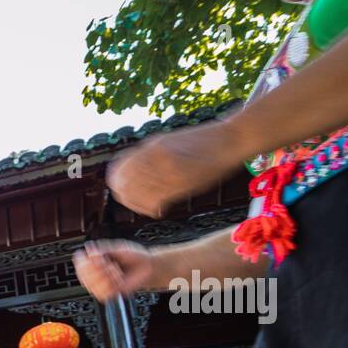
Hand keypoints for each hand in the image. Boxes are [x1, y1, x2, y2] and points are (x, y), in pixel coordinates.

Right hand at [72, 240, 157, 302]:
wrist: (148, 266)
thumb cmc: (134, 256)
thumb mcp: (116, 248)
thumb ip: (101, 251)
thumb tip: (89, 252)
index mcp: (95, 264)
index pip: (80, 267)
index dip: (82, 263)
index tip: (87, 256)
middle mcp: (97, 276)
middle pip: (85, 277)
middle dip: (95, 268)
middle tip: (106, 261)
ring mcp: (104, 286)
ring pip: (94, 285)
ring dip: (106, 275)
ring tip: (115, 268)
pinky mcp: (112, 294)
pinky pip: (105, 292)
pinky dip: (112, 283)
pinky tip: (118, 277)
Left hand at [106, 121, 246, 219]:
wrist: (230, 138)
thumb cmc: (203, 141)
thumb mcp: (170, 140)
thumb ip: (150, 153)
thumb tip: (132, 169)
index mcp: (150, 145)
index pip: (118, 168)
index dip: (117, 182)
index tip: (125, 189)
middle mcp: (154, 156)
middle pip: (122, 183)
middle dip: (124, 195)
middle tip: (135, 202)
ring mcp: (166, 168)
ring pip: (135, 194)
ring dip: (137, 204)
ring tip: (149, 206)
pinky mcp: (180, 181)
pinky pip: (153, 201)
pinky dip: (151, 208)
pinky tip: (160, 210)